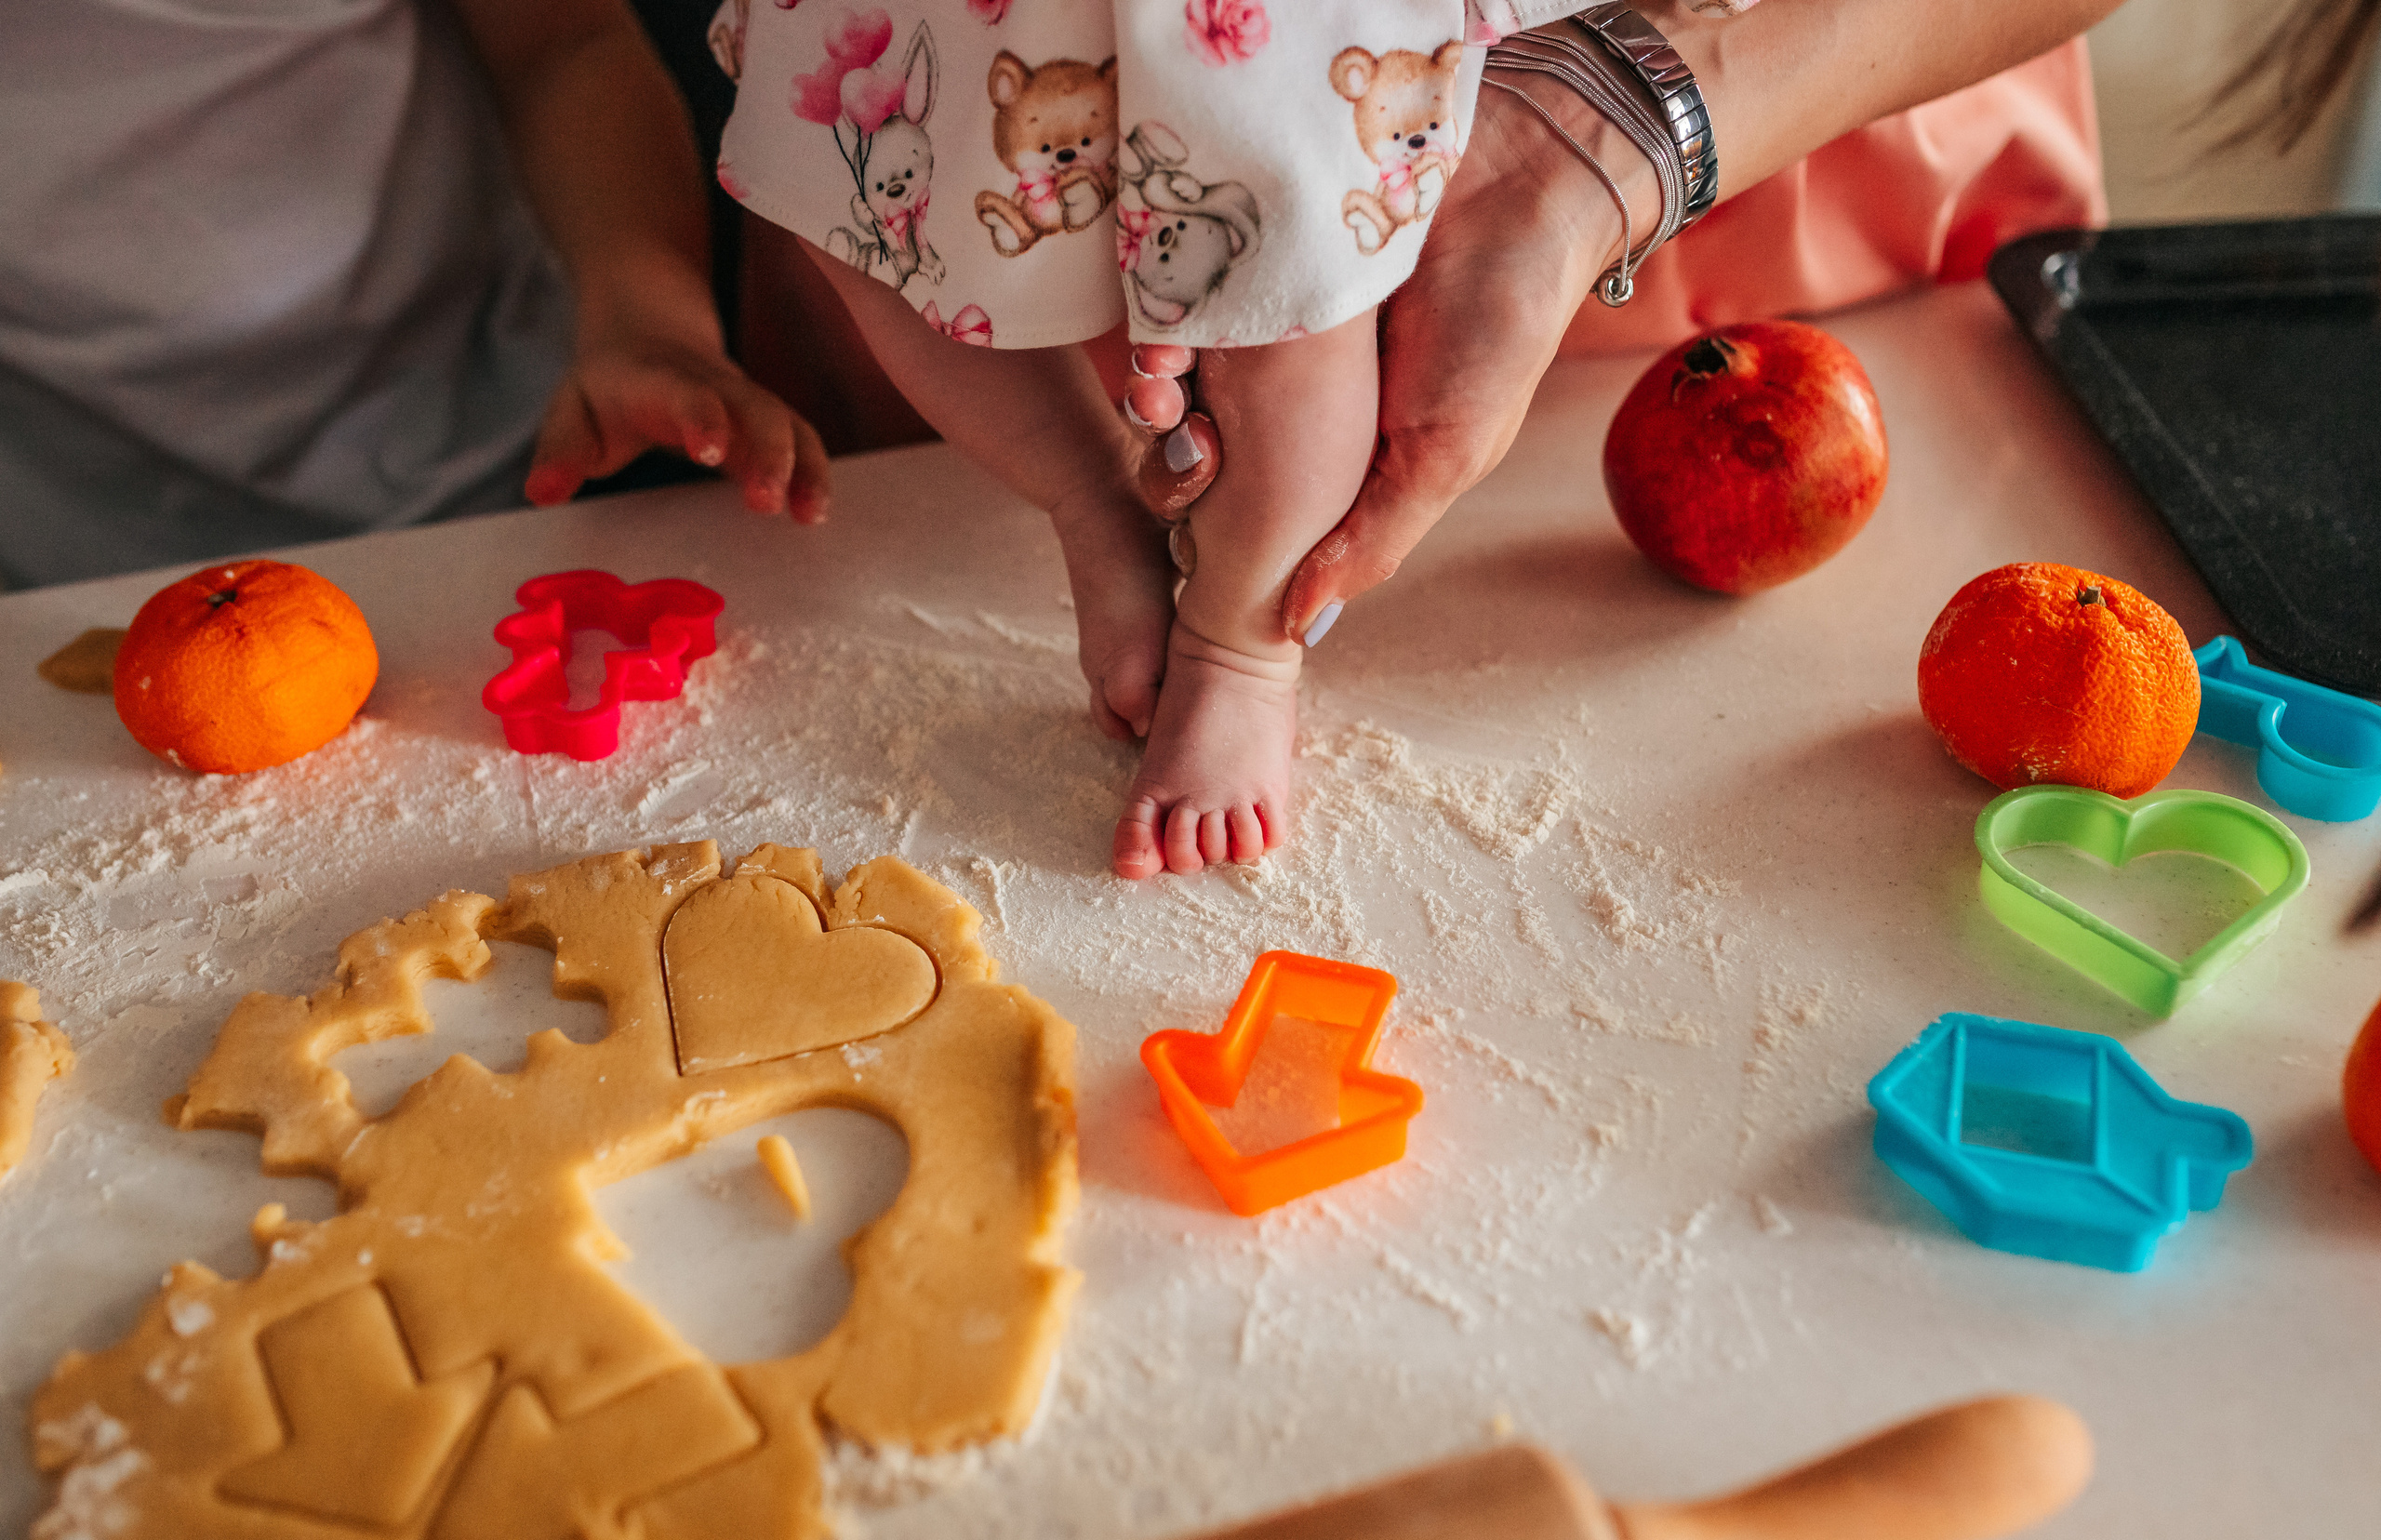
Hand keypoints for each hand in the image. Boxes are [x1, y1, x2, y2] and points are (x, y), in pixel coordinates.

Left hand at [524, 325, 830, 520]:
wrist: (648, 327)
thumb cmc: (610, 388)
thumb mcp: (572, 411)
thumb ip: (561, 452)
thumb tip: (541, 494)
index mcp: (659, 381)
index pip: (686, 393)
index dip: (701, 417)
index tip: (710, 452)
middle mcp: (714, 386)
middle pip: (756, 408)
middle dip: (767, 451)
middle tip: (765, 502)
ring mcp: (748, 400)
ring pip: (788, 423)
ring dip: (804, 467)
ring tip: (809, 514)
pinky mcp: (769, 419)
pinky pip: (802, 439)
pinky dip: (814, 473)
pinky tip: (815, 512)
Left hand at [1124, 58, 1643, 638]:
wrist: (1523, 181)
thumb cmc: (1499, 332)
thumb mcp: (1443, 457)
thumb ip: (1371, 540)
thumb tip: (1293, 628)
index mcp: (1324, 455)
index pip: (1235, 508)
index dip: (1202, 516)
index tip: (1190, 512)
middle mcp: (1282, 395)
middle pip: (1189, 440)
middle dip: (1168, 446)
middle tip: (1181, 428)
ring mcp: (1262, 323)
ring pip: (1174, 369)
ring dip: (1156, 377)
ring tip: (1166, 373)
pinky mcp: (1250, 253)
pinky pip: (1183, 285)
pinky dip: (1170, 302)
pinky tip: (1170, 314)